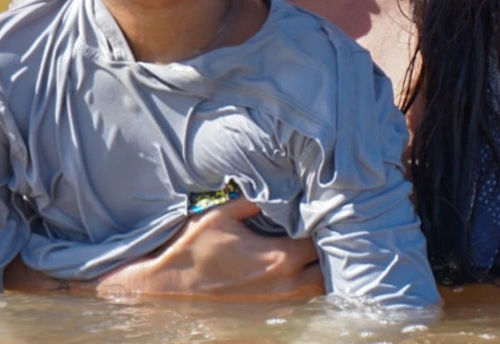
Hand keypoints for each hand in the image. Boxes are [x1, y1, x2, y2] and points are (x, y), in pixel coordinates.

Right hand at [93, 199, 322, 300]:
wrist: (170, 286)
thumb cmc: (195, 248)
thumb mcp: (222, 215)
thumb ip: (254, 201)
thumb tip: (276, 186)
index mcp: (278, 258)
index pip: (320, 240)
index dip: (324, 226)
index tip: (320, 213)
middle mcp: (285, 284)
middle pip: (328, 271)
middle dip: (329, 252)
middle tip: (321, 234)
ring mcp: (279, 303)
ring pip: (317, 290)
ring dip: (319, 271)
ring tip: (311, 252)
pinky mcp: (270, 314)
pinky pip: (301, 302)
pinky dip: (304, 287)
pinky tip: (296, 271)